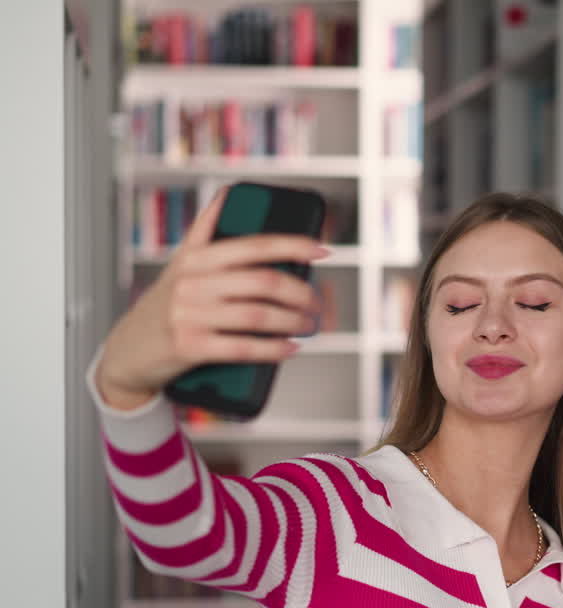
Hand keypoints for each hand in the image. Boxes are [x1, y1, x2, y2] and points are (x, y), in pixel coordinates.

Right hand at [96, 187, 330, 410]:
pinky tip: (291, 348)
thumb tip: (232, 191)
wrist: (128, 351)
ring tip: (309, 325)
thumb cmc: (167, 304)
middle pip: (264, 282)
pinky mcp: (188, 346)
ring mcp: (189, 314)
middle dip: (301, 293)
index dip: (293, 245)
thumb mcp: (182, 263)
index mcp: (196, 257)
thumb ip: (207, 230)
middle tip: (317, 303)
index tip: (323, 251)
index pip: (254, 245)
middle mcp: (191, 282)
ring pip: (258, 316)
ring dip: (294, 322)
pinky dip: (274, 349)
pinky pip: (243, 348)